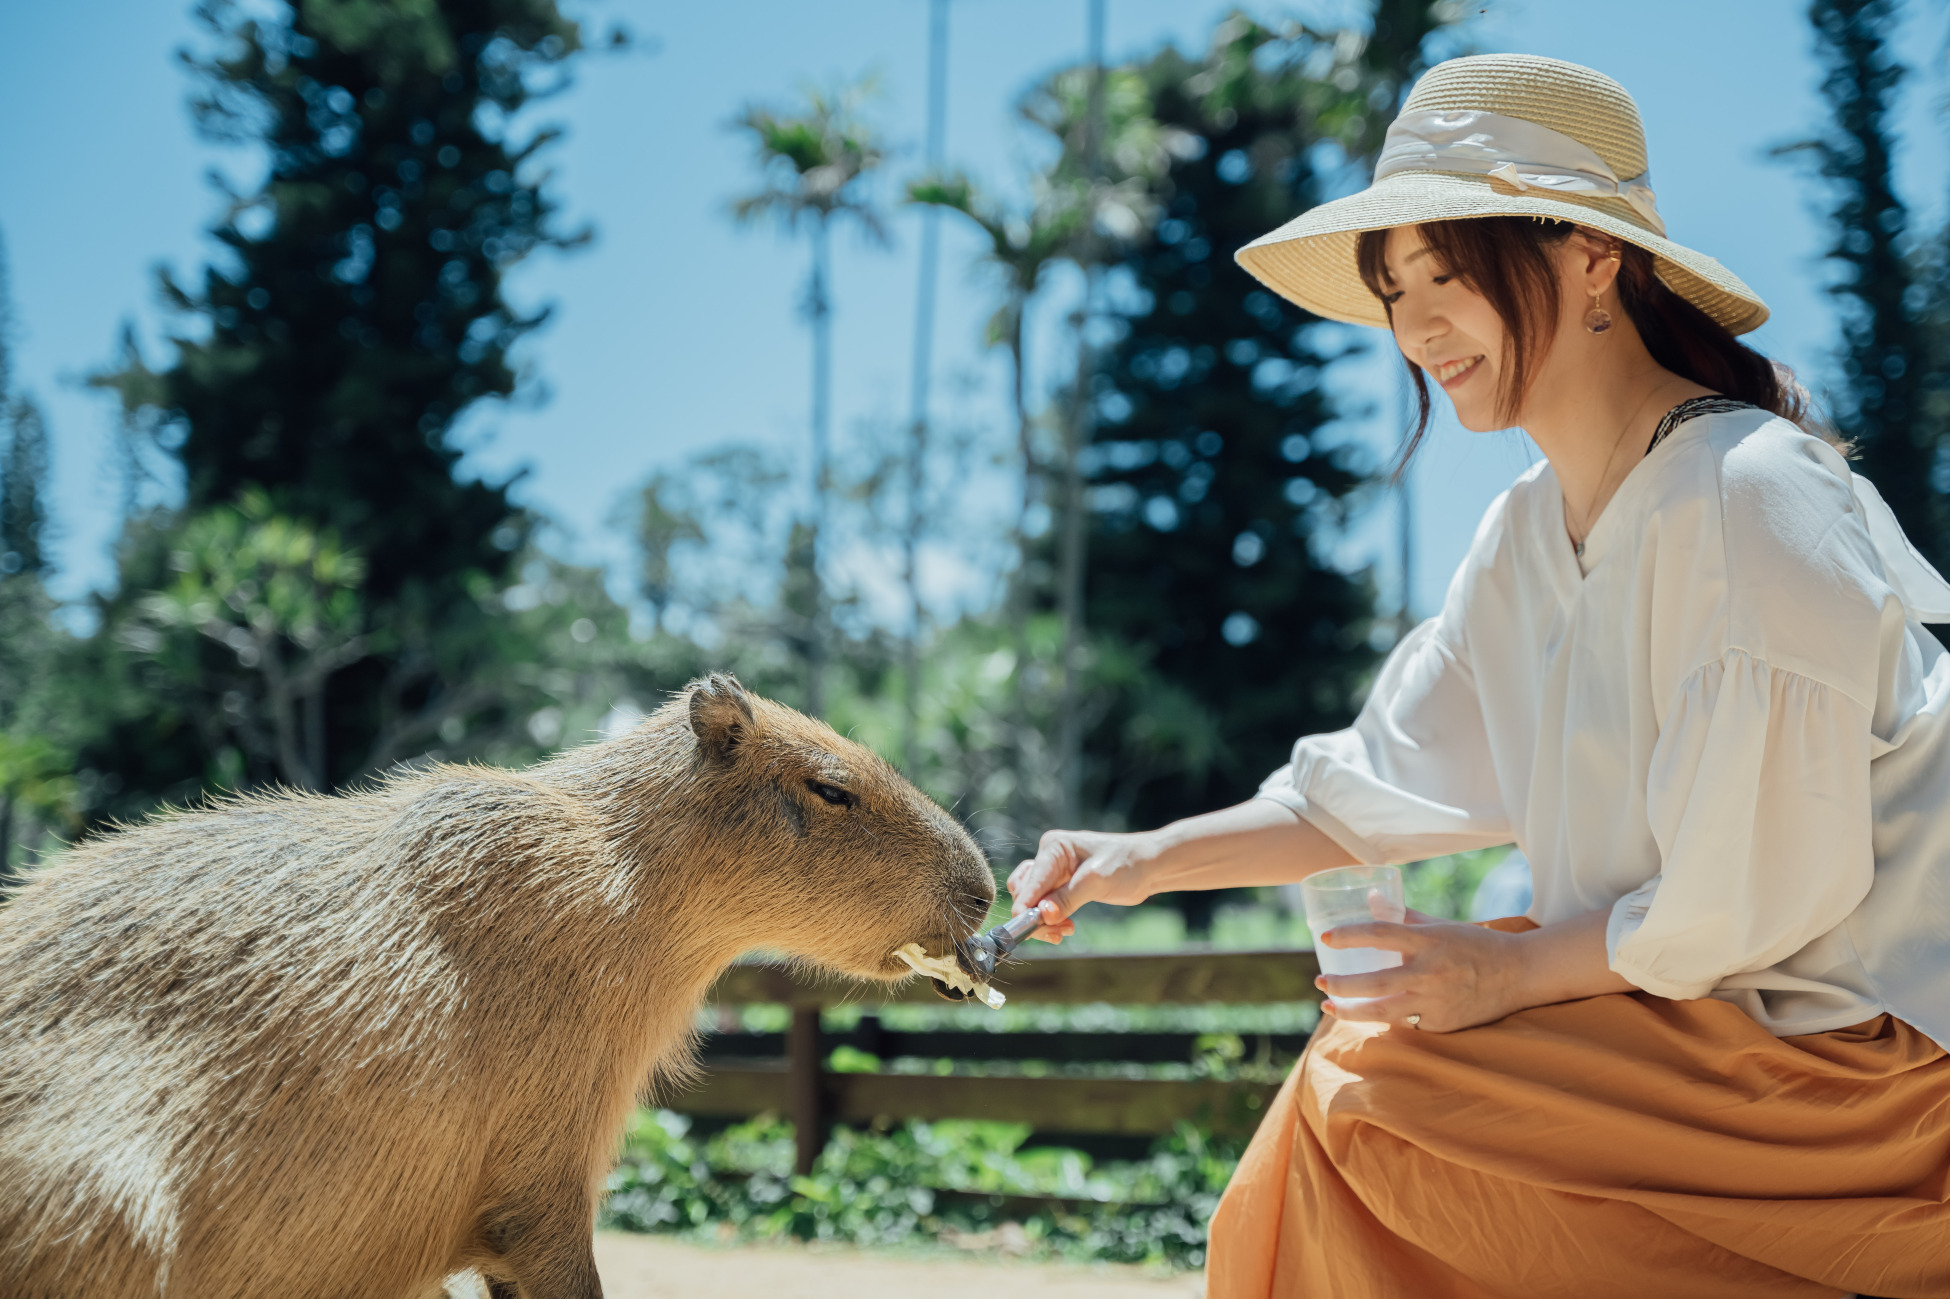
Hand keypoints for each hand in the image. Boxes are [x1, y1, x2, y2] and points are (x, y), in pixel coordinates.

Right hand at [1007, 828, 1160, 943]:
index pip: (1031, 880)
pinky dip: (1051, 920)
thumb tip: (1043, 915)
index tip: (1025, 926)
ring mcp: (1054, 872)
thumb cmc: (1126, 864)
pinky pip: (1045, 906)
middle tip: (1054, 933)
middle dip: (1035, 915)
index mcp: (1054, 847)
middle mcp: (1049, 857)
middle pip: (1025, 891)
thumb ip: (1067, 898)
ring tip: (1064, 931)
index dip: (1026, 905)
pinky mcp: (1062, 886)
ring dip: (1042, 920)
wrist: (1149, 866)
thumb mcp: (1096, 881)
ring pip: (1032, 901)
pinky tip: (1066, 927)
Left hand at [1315, 911, 1525, 1031]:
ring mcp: (1437, 1001)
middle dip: (1341, 985)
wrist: (1519, 973)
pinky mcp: (1443, 1024)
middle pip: (1375, 983)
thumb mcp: (1439, 926)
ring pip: (1384, 1012)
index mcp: (1429, 941)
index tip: (1324, 939)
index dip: (1349, 935)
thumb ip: (1402, 916)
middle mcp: (1431, 972)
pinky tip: (1368, 1015)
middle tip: (1320, 981)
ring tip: (1329, 1006)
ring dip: (1351, 1012)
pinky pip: (1405, 1024)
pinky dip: (1386, 1019)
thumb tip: (1369, 897)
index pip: (1380, 934)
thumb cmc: (1474, 944)